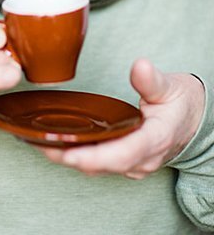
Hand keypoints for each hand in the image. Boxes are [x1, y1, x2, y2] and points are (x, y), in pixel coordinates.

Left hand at [35, 58, 204, 178]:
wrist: (194, 119)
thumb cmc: (181, 103)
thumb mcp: (171, 87)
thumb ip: (152, 80)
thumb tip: (139, 66)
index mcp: (155, 139)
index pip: (122, 154)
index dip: (94, 157)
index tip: (70, 154)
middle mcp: (143, 158)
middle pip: (103, 165)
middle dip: (71, 158)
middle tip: (41, 144)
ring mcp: (135, 163)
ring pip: (99, 167)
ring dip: (71, 158)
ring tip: (40, 144)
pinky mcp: (127, 161)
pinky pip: (100, 163)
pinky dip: (79, 156)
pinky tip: (58, 145)